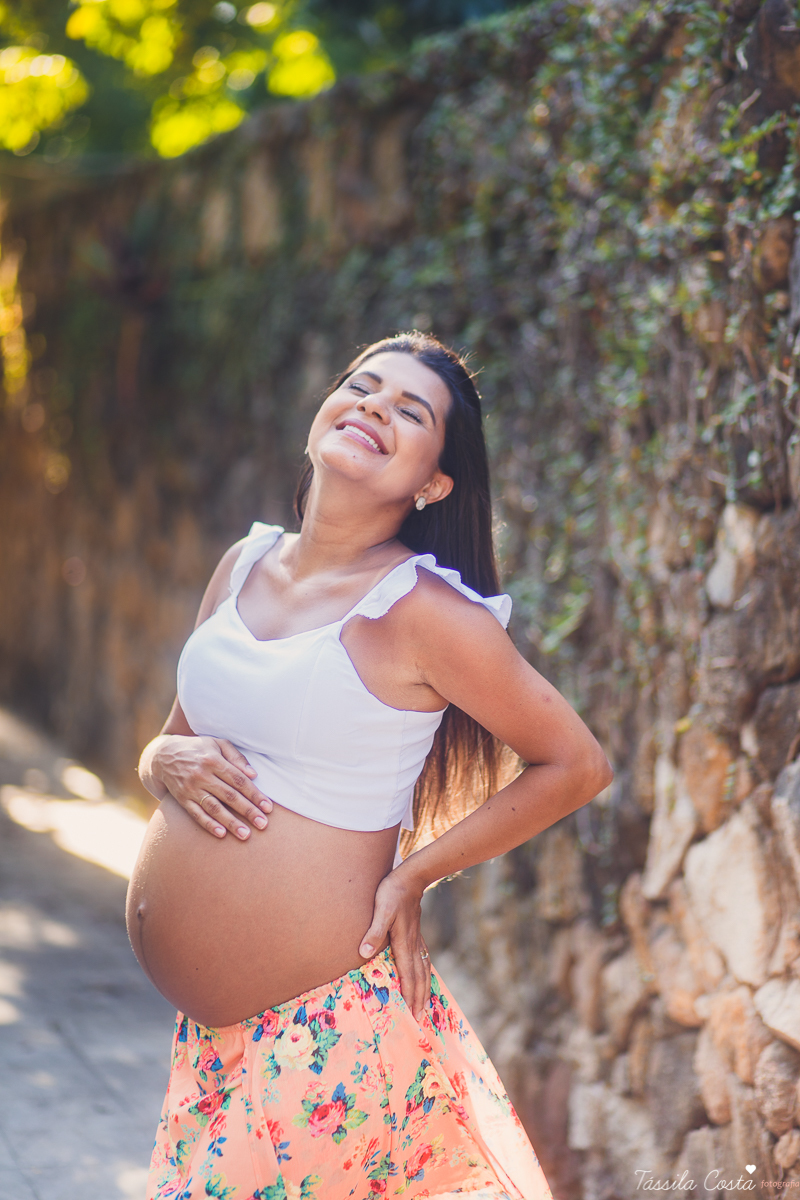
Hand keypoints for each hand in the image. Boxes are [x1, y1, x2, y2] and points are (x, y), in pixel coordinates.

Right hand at [152, 735, 272, 839]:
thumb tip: (253, 774)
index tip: (268, 808)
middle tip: (263, 824)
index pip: (239, 780)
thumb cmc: (198, 749)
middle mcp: (203, 775)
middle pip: (229, 795)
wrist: (163, 756)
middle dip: (248, 811)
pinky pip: (196, 814)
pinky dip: (208, 824)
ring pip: (214, 808)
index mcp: (214, 760)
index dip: (255, 794)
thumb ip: (236, 757)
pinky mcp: (182, 799)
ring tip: (245, 835)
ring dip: (231, 822)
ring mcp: (191, 788)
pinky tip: (221, 834)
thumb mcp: (217, 744)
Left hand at [359, 870, 430, 1022]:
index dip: (410, 995)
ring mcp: (418, 940)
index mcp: (404, 942)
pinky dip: (426, 974)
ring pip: (424, 970)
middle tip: (419, 1020)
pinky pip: (424, 960)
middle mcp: (413, 945)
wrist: (410, 877)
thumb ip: (374, 931)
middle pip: (419, 977)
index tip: (412, 1014)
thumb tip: (364, 953)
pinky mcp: (417, 934)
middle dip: (419, 999)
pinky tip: (425, 978)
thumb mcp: (381, 909)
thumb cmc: (392, 892)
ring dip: (424, 990)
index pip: (408, 975)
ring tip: (425, 1006)